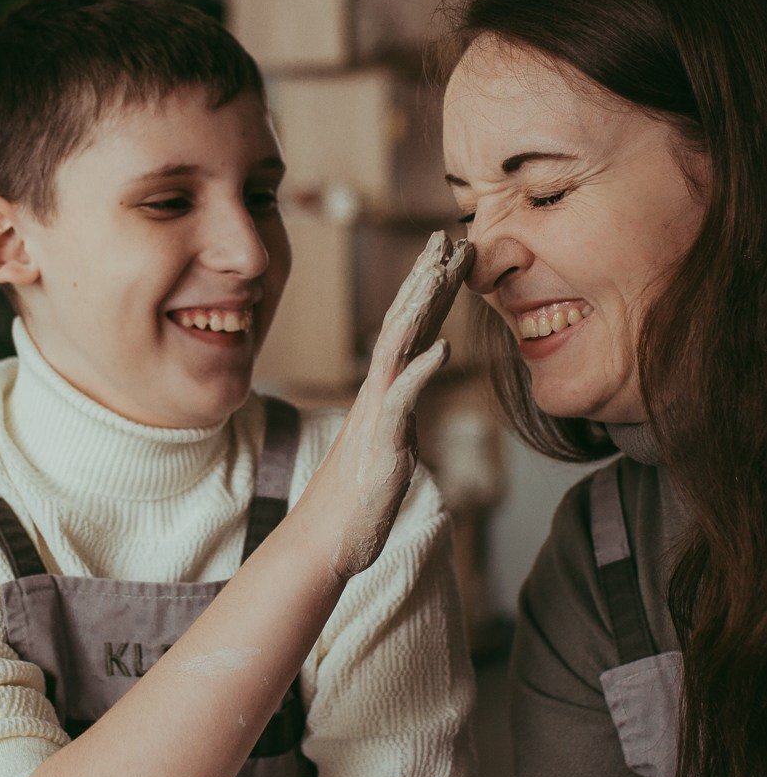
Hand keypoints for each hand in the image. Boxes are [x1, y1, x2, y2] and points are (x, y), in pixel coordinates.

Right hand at [299, 230, 472, 578]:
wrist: (328, 540)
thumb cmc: (358, 497)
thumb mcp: (390, 444)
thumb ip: (401, 412)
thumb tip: (413, 392)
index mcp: (383, 392)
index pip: (407, 328)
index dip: (427, 288)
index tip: (447, 252)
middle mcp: (377, 394)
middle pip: (401, 324)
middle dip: (424, 278)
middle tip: (445, 236)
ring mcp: (378, 416)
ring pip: (398, 349)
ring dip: (421, 307)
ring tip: (442, 270)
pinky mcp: (382, 444)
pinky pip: (403, 401)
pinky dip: (423, 371)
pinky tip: (445, 346)